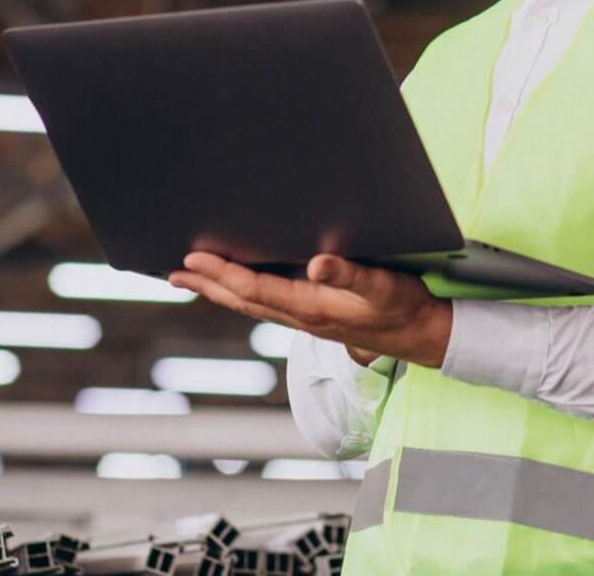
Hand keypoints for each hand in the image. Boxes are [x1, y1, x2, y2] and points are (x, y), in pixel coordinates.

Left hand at [169, 252, 452, 367]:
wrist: (421, 335)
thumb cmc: (403, 306)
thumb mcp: (381, 286)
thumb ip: (349, 274)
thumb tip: (316, 264)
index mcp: (311, 307)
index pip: (254, 289)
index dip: (222, 273)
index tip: (192, 257)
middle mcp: (301, 316)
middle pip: (241, 300)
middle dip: (206, 284)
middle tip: (172, 271)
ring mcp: (305, 318)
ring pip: (250, 304)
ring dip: (218, 290)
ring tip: (190, 277)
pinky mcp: (313, 315)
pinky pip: (266, 304)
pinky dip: (242, 293)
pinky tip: (237, 284)